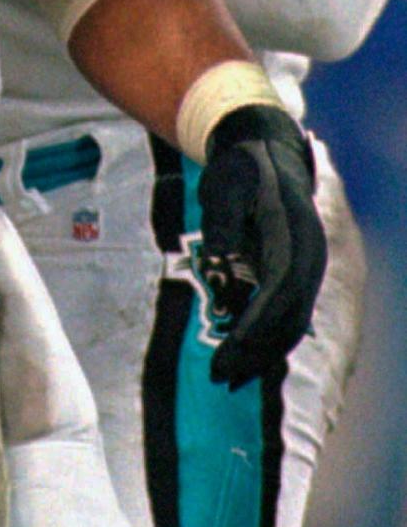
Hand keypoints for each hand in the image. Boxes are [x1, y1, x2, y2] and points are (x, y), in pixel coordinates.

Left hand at [199, 105, 327, 389]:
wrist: (264, 149)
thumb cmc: (240, 167)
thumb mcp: (224, 185)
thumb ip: (222, 222)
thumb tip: (217, 262)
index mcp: (295, 235)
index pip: (280, 291)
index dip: (256, 324)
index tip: (229, 349)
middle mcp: (309, 257)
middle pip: (290, 317)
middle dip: (256, 350)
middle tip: (219, 376)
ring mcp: (307, 268)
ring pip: (291, 323)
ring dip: (261, 352)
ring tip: (226, 377)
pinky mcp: (296, 274)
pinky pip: (287, 315)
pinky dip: (265, 338)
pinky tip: (238, 356)